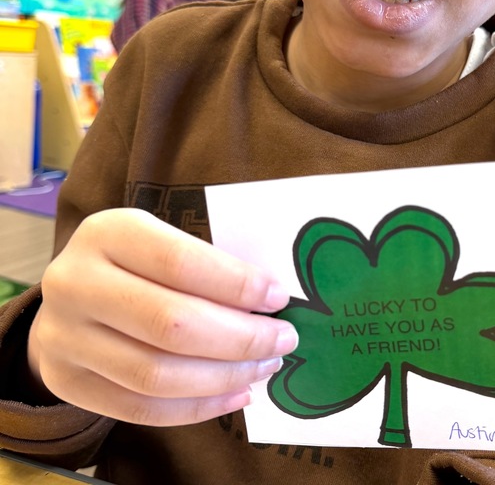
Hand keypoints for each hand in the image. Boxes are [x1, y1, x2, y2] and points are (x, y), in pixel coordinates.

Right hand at [28, 208, 296, 425]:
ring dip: (224, 377)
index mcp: (108, 233)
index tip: (279, 297)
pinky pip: (140, 409)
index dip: (236, 284)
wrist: (72, 291)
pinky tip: (236, 394)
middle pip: (170, 323)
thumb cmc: (138, 259)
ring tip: (265, 367)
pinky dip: (197, 407)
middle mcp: (75, 283)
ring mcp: (63, 336)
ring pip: (156, 374)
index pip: (180, 262)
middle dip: (241, 338)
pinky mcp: (66, 381)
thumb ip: (208, 264)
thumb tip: (272, 302)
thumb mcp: (164, 238)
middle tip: (283, 340)